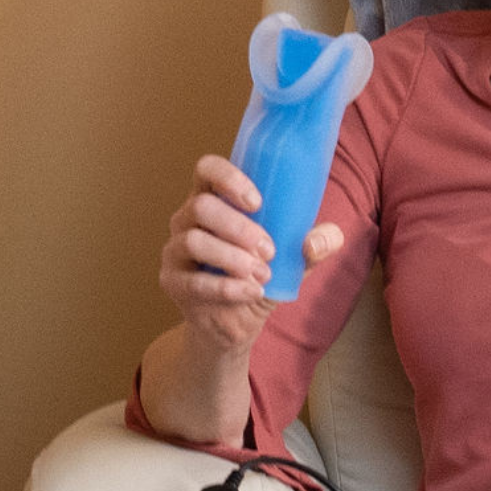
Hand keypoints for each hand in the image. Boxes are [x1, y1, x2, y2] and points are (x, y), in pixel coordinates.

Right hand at [161, 154, 343, 353]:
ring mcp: (175, 250)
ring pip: (193, 241)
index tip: (258, 201)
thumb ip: (318, 242)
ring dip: (232, 258)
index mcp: (216, 199)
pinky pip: (192, 281)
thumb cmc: (265, 273)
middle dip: (239, 227)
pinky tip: (251, 292)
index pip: (207, 169)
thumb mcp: (297, 256)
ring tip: (263, 274)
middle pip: (201, 206)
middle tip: (269, 250)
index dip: (228, 177)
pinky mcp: (171, 282)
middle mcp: (188, 219)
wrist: (240, 321)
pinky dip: (226, 287)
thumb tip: (317, 242)